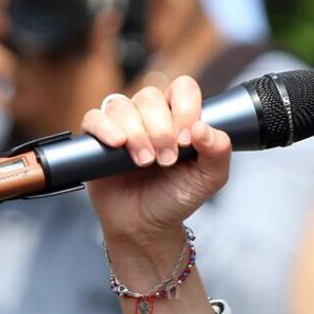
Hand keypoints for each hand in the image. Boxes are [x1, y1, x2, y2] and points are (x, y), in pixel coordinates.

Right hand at [80, 76, 231, 246]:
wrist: (146, 225)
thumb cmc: (176, 196)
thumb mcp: (209, 177)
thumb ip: (218, 150)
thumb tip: (203, 128)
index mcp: (180, 116)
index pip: (183, 88)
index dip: (186, 108)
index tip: (187, 140)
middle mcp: (151, 115)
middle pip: (150, 97)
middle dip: (161, 130)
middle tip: (167, 159)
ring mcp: (123, 125)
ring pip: (123, 106)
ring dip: (137, 134)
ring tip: (145, 162)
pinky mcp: (97, 139)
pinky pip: (94, 117)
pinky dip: (106, 128)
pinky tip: (118, 145)